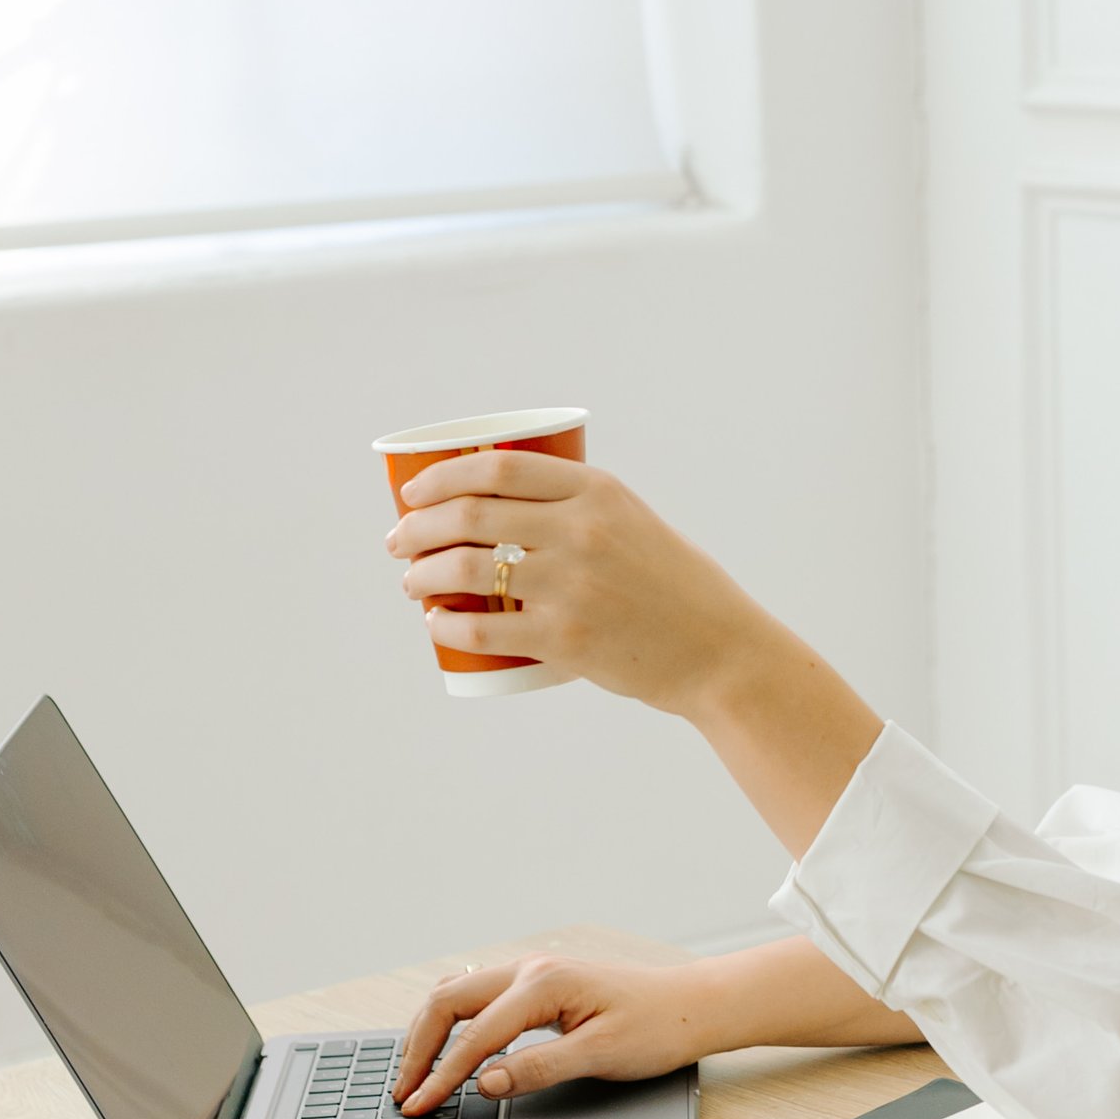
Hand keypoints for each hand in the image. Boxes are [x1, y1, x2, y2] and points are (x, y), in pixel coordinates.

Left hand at [385, 451, 885, 858]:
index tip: (414, 491)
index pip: (498, 467)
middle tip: (399, 540)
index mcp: (599, 492)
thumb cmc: (676, 589)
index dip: (442, 475)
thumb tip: (501, 510)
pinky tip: (435, 622)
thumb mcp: (635, 525)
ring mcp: (571, 585)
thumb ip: (579, 511)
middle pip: (469, 515)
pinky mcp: (565, 638)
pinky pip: (481, 629)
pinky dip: (445, 624)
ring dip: (419, 574)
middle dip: (417, 526)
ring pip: (463, 570)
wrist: (720, 651)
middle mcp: (582, 531)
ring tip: (409, 582)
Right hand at [395, 951, 717, 1110]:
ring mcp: (532, 972)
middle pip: (448, 1002)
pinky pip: (477, 996)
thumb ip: (539, 1068)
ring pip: (457, 993)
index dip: (442, 1075)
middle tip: (403, 1092)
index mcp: (544, 984)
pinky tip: (444, 1046)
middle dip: (419, 1048)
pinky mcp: (537, 983)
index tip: (418, 1105)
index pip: (475, 1036)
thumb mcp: (600, 1056)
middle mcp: (531, 969)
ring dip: (430, 1031)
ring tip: (413, 1073)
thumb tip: (484, 1083)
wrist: (692, 1005)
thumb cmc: (657, 1027)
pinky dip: (451, 1021)